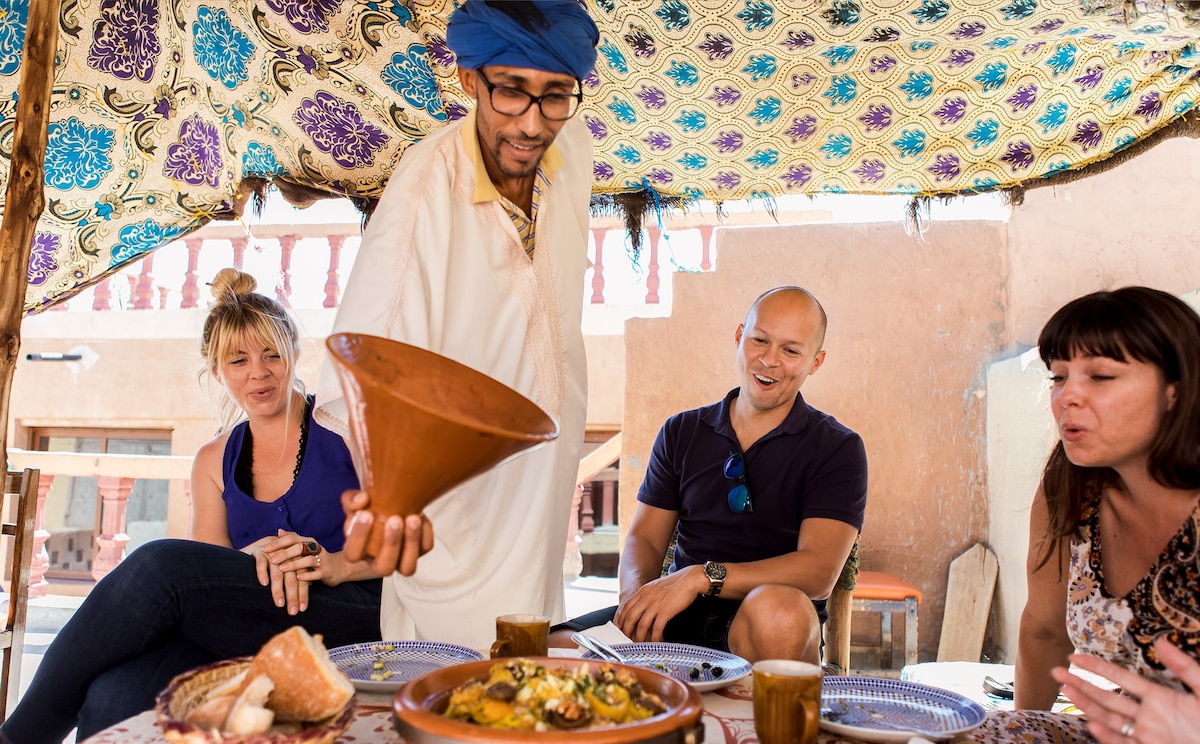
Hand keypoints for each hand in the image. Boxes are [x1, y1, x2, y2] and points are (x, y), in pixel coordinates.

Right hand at [244, 531, 309, 615]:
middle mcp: (288, 557)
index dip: (303, 595)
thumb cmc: (277, 561)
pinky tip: (264, 584)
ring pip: (277, 574)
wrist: (262, 544)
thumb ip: (299, 577)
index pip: (302, 580)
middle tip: (292, 611)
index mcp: (297, 561)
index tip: (302, 609)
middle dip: (293, 596)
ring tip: (279, 604)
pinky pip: (261, 564)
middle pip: (292, 578)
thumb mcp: (289, 567)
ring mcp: (274, 553)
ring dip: (279, 590)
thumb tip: (308, 593)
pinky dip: (263, 573)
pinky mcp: (261, 552)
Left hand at [264, 529, 328, 581]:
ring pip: (308, 560)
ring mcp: (322, 559)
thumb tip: (279, 531)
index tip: (264, 549)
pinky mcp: (327, 571)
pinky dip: (307, 575)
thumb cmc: (316, 557)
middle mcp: (316, 548)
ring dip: (294, 564)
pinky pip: (317, 573)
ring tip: (282, 569)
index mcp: (308, 541)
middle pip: (299, 547)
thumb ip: (292, 539)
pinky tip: (298, 577)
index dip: (278, 543)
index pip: (292, 538)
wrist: (338, 567)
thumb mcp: (305, 547)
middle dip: (285, 553)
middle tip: (272, 560)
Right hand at [341, 489, 433, 575]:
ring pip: (408, 567)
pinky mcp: (418, 551)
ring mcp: (400, 560)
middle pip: (384, 568)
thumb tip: (362, 499)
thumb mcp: (353, 503)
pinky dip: (426, 533)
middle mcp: (379, 562)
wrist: (387, 509)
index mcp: (358, 553)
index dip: (359, 537)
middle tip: (394, 519)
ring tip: (413, 518)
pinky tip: (421, 516)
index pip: (353, 555)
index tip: (366, 513)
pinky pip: (425, 548)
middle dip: (391, 544)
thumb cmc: (367, 511)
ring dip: (411, 543)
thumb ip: (351, 500)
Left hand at [614, 565, 704, 641]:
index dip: (620, 619)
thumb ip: (648, 595)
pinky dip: (655, 638)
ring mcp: (655, 604)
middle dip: (627, 631)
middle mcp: (647, 597)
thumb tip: (643, 606)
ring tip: (641, 645)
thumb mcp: (657, 586)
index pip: (625, 606)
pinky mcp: (666, 611)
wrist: (690, 579)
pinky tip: (657, 642)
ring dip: (640, 638)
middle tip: (628, 640)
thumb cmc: (677, 583)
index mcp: (643, 591)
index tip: (619, 628)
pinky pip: (657, 628)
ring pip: (642, 625)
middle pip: (631, 617)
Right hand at [1052, 638, 1199, 742]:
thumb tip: (1161, 642)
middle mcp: (1148, 716)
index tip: (1074, 656)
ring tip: (1065, 689)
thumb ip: (1185, 668)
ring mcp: (1147, 735)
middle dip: (1081, 684)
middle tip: (1056, 671)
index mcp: (1160, 697)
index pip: (1121, 678)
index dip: (1097, 667)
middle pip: (1107, 697)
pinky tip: (1093, 725)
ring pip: (1109, 718)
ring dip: (1087, 705)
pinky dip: (1107, 737)